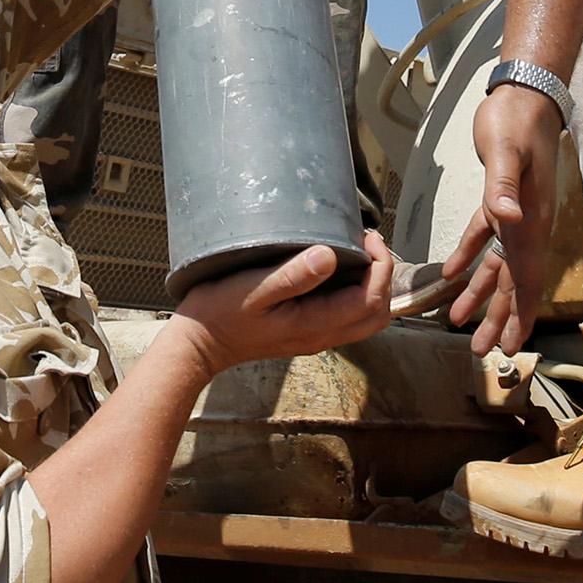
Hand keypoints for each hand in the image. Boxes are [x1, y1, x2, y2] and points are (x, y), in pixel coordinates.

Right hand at [169, 229, 393, 379]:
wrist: (198, 345)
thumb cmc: (221, 313)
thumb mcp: (254, 290)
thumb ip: (293, 276)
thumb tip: (331, 256)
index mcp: (315, 325)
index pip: (371, 300)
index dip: (380, 266)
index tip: (367, 237)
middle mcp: (322, 335)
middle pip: (378, 314)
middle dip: (384, 275)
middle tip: (369, 242)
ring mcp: (315, 335)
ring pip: (366, 317)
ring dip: (372, 283)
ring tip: (358, 250)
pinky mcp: (306, 330)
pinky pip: (347, 315)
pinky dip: (356, 290)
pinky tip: (338, 265)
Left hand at [444, 86, 562, 354]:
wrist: (525, 93)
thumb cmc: (516, 121)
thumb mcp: (507, 151)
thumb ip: (504, 187)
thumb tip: (508, 219)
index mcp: (531, 220)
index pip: (528, 277)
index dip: (522, 313)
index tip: (513, 346)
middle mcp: (527, 223)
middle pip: (514, 281)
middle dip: (500, 317)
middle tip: (483, 351)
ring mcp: (515, 212)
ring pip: (500, 265)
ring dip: (483, 295)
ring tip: (461, 323)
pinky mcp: (499, 197)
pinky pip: (485, 238)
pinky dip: (470, 257)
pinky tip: (454, 274)